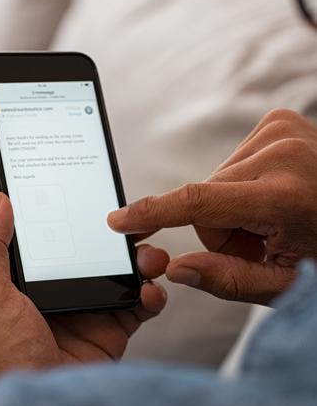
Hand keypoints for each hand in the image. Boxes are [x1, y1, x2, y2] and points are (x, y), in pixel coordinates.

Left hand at [0, 192, 167, 394]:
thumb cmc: (4, 358)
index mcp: (24, 279)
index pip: (49, 234)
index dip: (68, 212)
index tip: (88, 190)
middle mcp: (56, 290)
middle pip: (91, 249)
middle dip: (115, 233)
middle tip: (133, 220)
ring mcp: (86, 310)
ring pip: (119, 271)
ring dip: (140, 259)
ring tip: (149, 256)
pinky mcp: (110, 331)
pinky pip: (139, 304)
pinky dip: (152, 294)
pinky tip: (151, 291)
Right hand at [108, 109, 316, 304]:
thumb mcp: (287, 284)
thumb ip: (227, 280)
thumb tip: (175, 269)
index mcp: (283, 197)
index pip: (197, 203)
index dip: (152, 213)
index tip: (119, 220)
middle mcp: (281, 154)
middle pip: (205, 198)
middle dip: (221, 226)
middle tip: (262, 238)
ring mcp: (281, 130)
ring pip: (216, 180)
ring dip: (234, 204)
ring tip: (275, 215)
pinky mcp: (278, 121)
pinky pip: (232, 160)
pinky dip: (244, 182)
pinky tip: (275, 191)